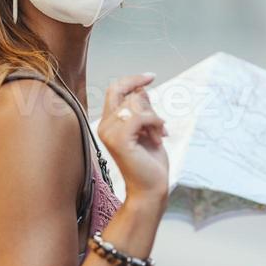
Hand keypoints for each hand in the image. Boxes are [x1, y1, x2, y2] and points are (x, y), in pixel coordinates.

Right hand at [97, 74, 167, 203]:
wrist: (150, 188)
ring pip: (136, 105)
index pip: (114, 89)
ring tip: (159, 136)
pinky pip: (141, 116)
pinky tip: (159, 138)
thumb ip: (142, 109)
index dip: (132, 80)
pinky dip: (155, 123)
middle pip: (129, 96)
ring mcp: (109, 132)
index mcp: (109, 123)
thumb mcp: (148, 129)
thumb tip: (141, 89)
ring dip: (154, 119)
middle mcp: (105, 125)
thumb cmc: (149, 163)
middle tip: (160, 128)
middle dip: (150, 109)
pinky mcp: (119, 139)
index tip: (151, 76)